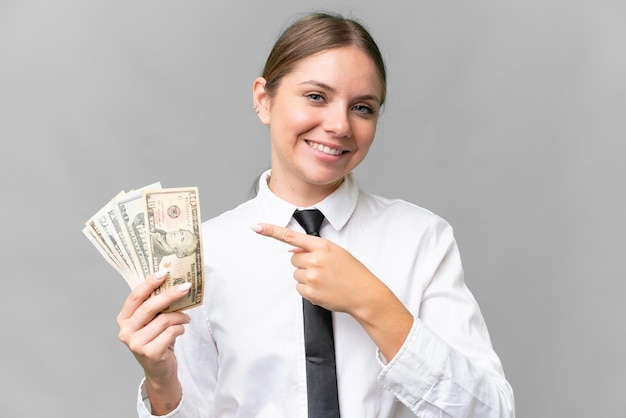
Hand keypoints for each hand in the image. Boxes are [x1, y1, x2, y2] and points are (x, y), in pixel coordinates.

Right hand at [116, 270, 190, 384]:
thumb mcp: (151, 321)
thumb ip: (155, 305)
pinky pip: (171, 332)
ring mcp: (136, 344)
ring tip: (185, 318)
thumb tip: (173, 282)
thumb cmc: (157, 339)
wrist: (160, 370)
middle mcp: (126, 331)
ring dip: (180, 316)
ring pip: (164, 320)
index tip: (163, 273)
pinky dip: (180, 328)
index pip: (135, 297)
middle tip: (186, 287)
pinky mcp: (150, 353)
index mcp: (124, 319)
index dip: (149, 284)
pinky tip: (181, 330)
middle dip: (170, 295)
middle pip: (149, 307)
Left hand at [251, 223, 384, 314]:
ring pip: (296, 274)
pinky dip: (308, 290)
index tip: (256, 227)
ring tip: (326, 280)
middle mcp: (315, 260)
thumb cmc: (353, 272)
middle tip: (322, 269)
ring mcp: (312, 276)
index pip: (292, 236)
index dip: (271, 231)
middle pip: (293, 259)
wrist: (364, 294)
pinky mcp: (310, 292)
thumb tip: (293, 252)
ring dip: (307, 277)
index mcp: (322, 246)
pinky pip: (299, 288)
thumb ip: (315, 249)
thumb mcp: (336, 252)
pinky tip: (323, 289)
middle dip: (304, 263)